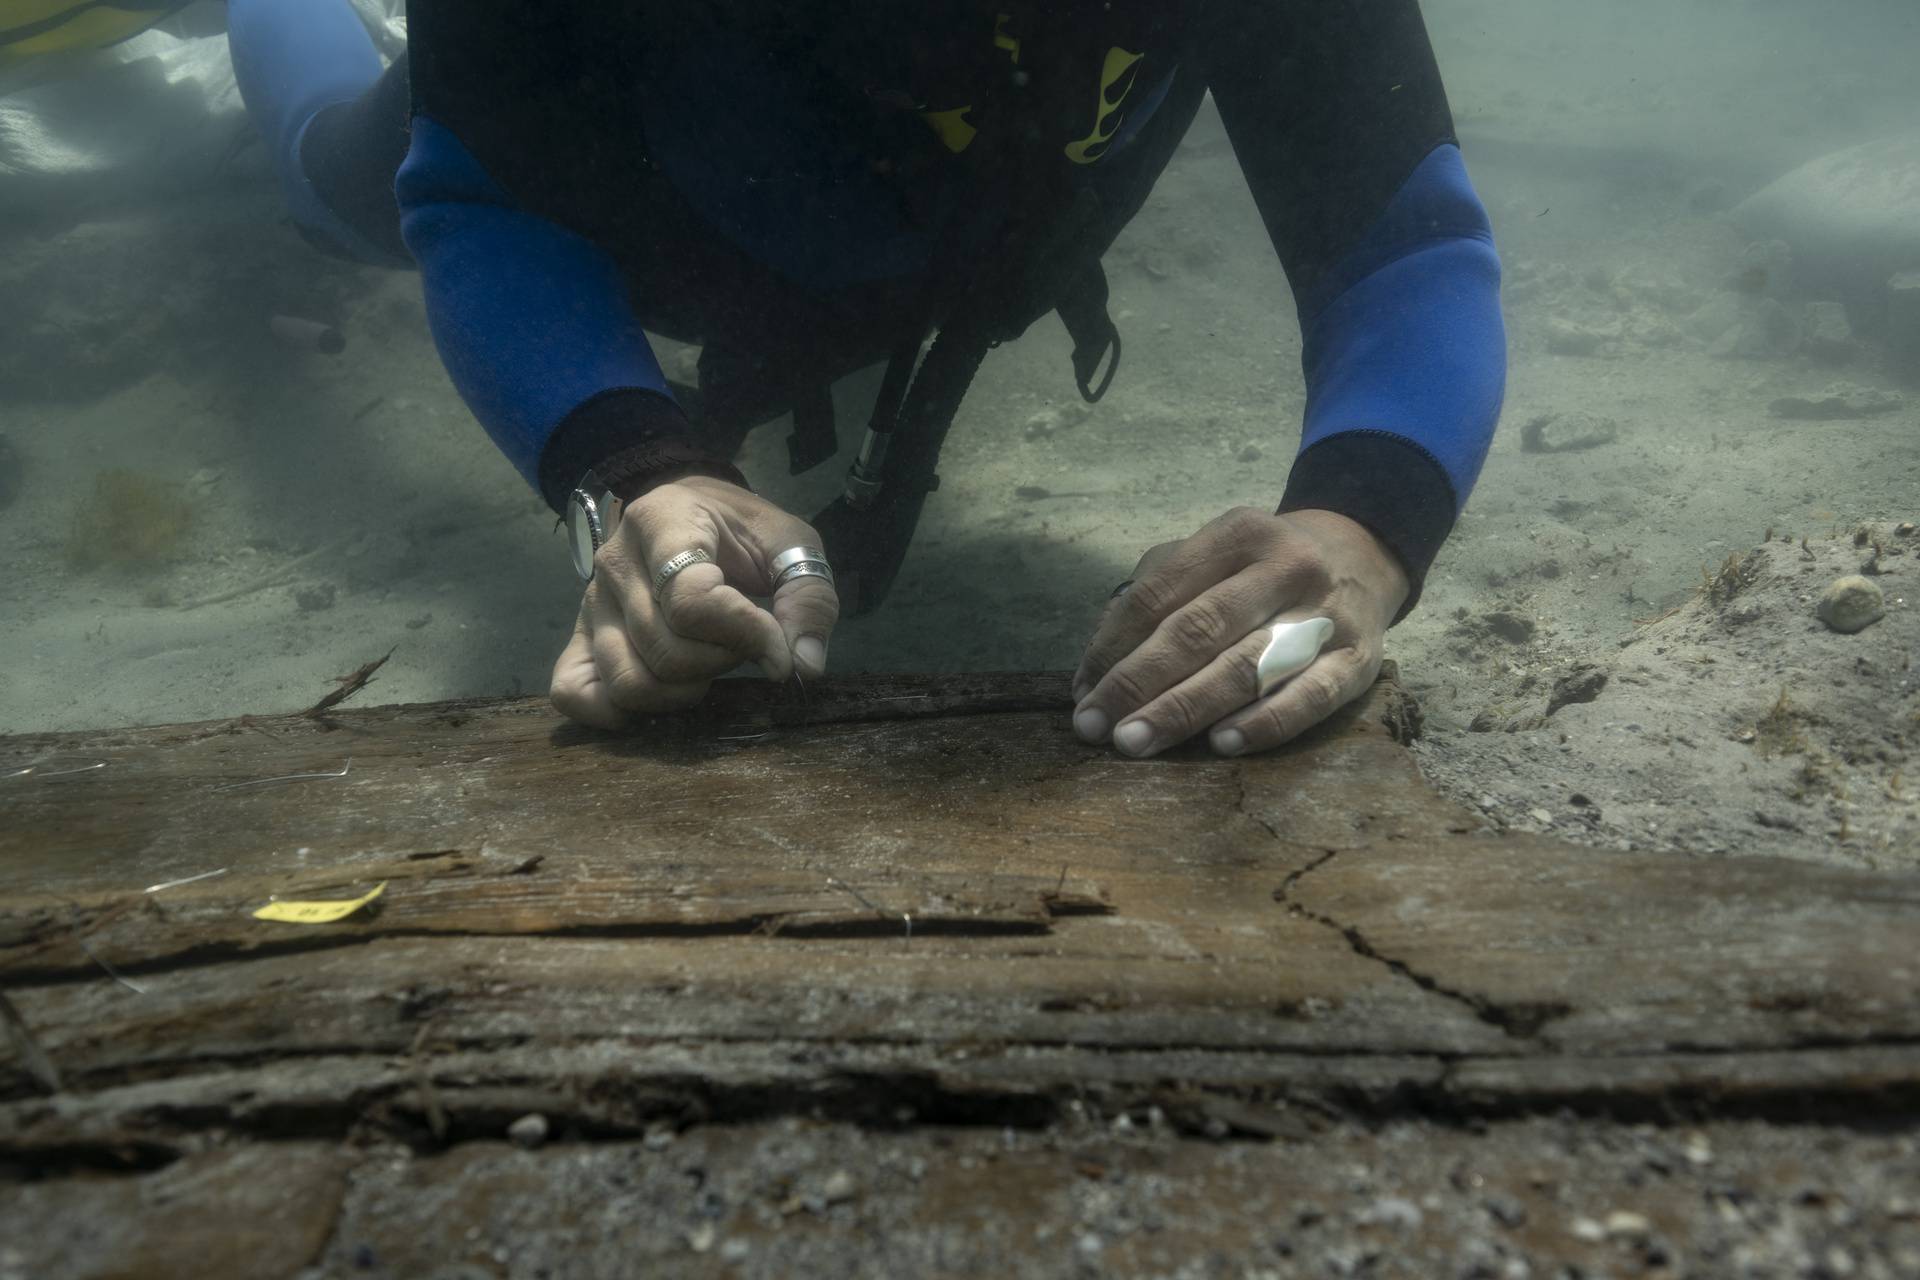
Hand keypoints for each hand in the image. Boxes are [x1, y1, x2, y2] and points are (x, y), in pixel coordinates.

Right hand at [549, 476, 839, 728]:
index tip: (780, 648)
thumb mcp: (790, 544)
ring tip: (708, 664)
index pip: (692, 602)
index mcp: (661, 521)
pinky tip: (661, 698)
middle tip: (743, 646)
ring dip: (683, 691)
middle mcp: (614, 562)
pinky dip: (615, 712)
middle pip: (665, 649)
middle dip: (721, 662)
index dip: (746, 636)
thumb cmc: (742, 530)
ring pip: (629, 680)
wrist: (690, 511)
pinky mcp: (579, 638)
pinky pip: (573, 693)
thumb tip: (804, 665)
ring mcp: (590, 604)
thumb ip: (808, 598)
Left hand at [1071, 508, 1409, 757]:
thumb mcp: (1212, 556)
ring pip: (1247, 665)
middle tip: (1095, 728)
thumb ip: (1154, 596)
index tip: (1082, 693)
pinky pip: (1310, 697)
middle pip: (1197, 629)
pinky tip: (1221, 745)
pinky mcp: (1358, 659)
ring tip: (1137, 741)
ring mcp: (1325, 613)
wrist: (1362, 559)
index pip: (1159, 594)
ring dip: (1184, 708)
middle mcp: (1285, 565)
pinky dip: (1264, 722)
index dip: (1112, 646)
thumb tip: (1095, 670)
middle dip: (1138, 682)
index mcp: (1238, 534)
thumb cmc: (1259, 571)